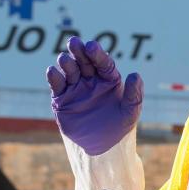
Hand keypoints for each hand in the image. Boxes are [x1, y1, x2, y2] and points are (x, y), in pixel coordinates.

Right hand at [46, 36, 143, 155]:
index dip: (97, 54)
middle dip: (79, 51)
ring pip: (70, 70)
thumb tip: (135, 75)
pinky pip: (57, 84)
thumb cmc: (119, 128)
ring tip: (65, 59)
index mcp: (109, 79)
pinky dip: (54, 77)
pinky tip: (53, 72)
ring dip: (66, 63)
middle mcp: (91, 79)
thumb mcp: (130, 113)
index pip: (103, 62)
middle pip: (84, 61)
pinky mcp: (61, 98)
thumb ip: (134, 95)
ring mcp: (75, 87)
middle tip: (73, 42)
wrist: (100, 147)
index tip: (92, 46)